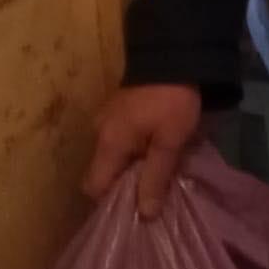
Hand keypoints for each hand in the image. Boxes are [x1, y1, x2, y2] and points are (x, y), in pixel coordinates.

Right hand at [81, 84, 201, 219]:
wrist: (174, 53)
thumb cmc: (171, 101)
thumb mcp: (169, 141)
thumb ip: (156, 178)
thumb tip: (145, 215)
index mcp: (108, 143)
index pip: (94, 187)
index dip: (111, 203)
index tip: (135, 210)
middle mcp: (99, 131)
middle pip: (103, 172)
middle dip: (124, 187)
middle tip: (152, 195)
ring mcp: (107, 117)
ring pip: (113, 156)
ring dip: (132, 167)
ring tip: (157, 173)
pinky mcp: (119, 108)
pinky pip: (120, 139)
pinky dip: (134, 149)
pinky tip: (155, 150)